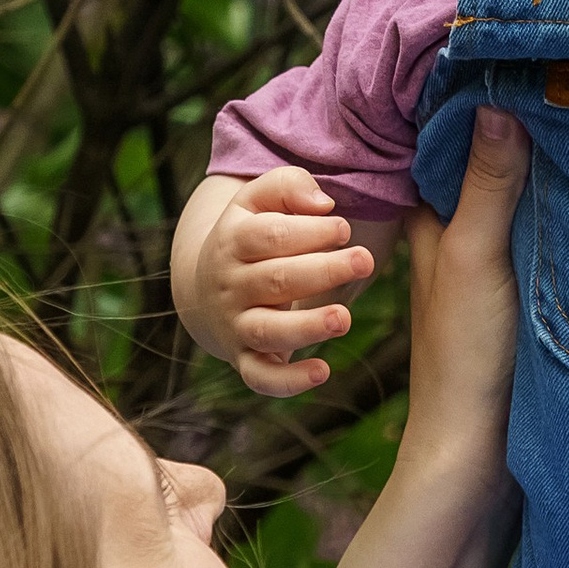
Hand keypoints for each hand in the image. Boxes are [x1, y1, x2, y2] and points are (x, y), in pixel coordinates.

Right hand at [186, 165, 378, 397]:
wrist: (204, 289)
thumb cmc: (251, 235)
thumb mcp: (257, 200)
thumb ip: (288, 186)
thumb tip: (324, 205)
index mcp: (233, 241)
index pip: (269, 236)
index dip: (309, 231)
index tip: (344, 229)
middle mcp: (231, 285)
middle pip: (275, 280)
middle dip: (323, 271)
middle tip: (364, 261)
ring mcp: (236, 325)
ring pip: (268, 331)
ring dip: (307, 326)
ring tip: (344, 318)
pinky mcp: (244, 358)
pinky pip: (261, 377)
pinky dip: (289, 381)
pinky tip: (323, 371)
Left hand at [401, 108, 528, 480]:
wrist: (481, 446)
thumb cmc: (466, 353)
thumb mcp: (476, 258)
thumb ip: (488, 187)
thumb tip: (496, 104)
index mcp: (431, 218)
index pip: (448, 138)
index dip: (477, 96)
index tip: (520, 51)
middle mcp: (456, 235)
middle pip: (488, 162)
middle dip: (520, 122)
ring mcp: (490, 263)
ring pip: (517, 197)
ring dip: (547, 166)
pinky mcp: (521, 292)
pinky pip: (542, 232)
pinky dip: (563, 208)